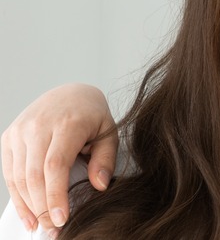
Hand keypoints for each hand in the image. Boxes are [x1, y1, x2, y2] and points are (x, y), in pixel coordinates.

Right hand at [1, 83, 117, 233]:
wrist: (70, 93)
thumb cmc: (92, 116)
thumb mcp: (109, 132)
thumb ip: (106, 159)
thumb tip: (99, 186)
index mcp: (67, 123)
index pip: (55, 165)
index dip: (55, 195)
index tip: (62, 218)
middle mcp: (38, 126)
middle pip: (34, 175)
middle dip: (43, 206)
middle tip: (54, 229)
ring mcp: (20, 131)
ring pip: (19, 176)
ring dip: (29, 206)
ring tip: (42, 226)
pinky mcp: (9, 138)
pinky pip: (9, 172)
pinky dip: (18, 196)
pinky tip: (28, 215)